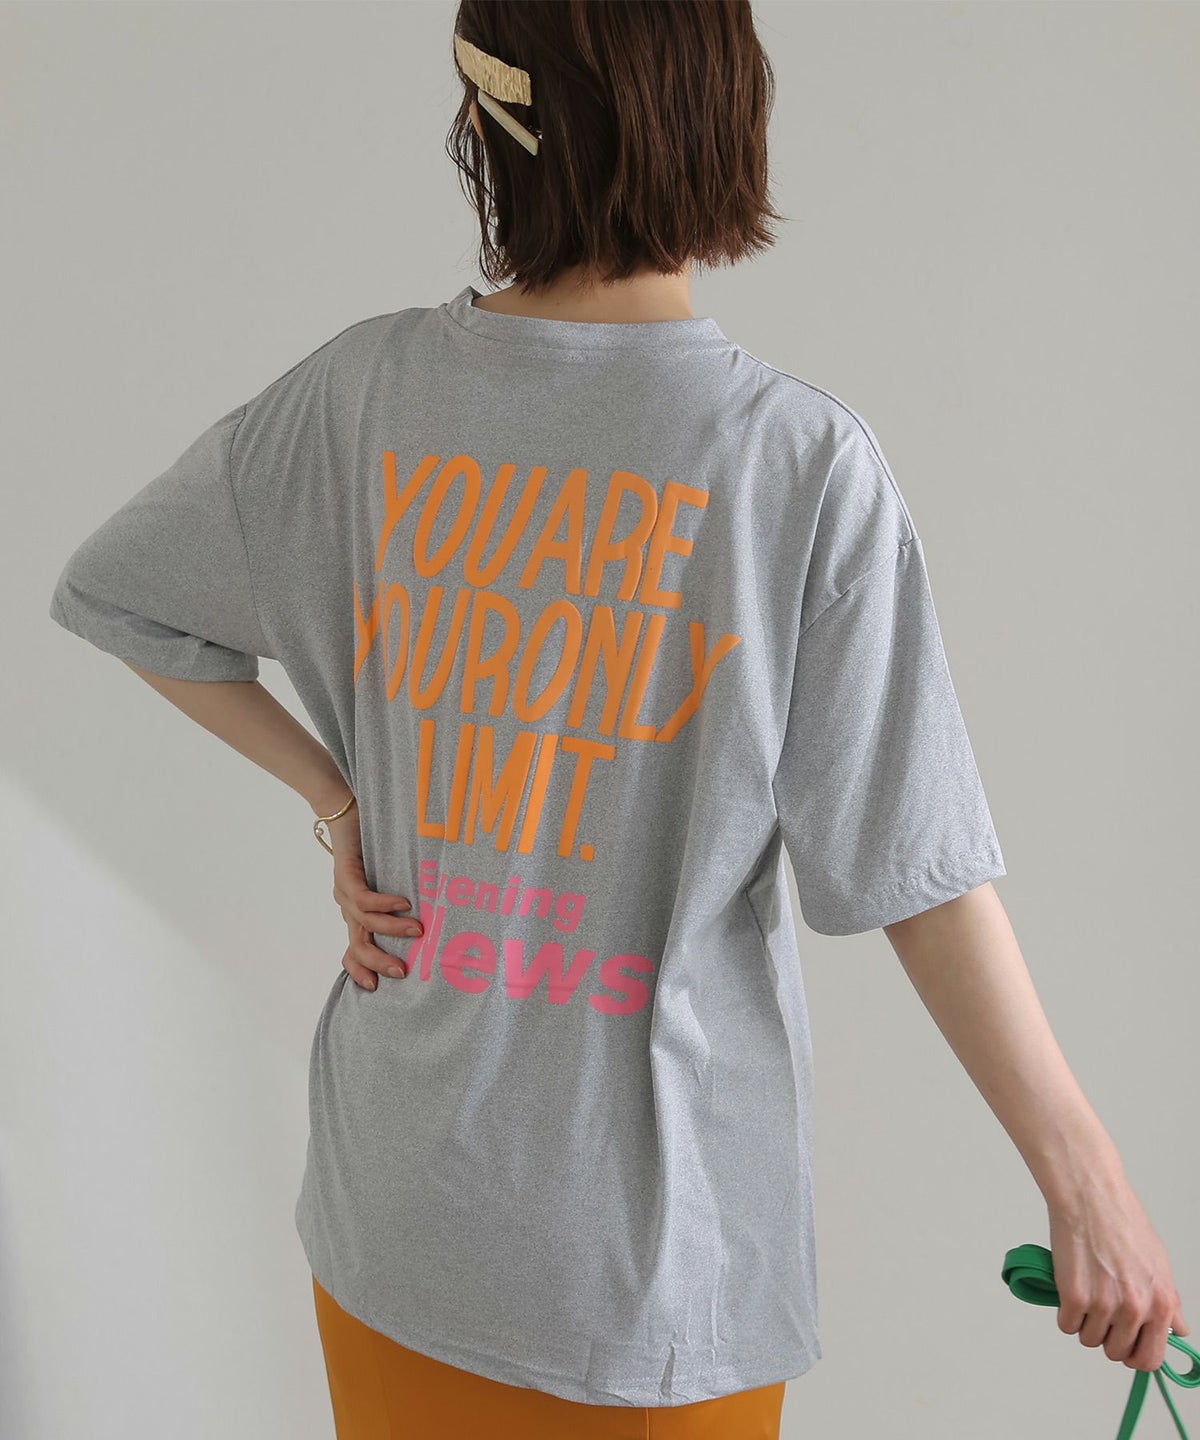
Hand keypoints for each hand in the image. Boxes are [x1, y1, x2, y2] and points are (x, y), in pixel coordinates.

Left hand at [319, 794, 422, 988]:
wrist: (344, 810)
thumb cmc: (373, 844)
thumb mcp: (388, 879)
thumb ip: (401, 901)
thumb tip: (436, 917)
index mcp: (355, 913)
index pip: (352, 949)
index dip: (359, 969)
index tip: (374, 988)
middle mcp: (347, 906)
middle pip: (357, 944)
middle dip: (378, 961)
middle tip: (402, 971)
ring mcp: (344, 892)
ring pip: (365, 922)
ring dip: (393, 929)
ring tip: (418, 930)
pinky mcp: (346, 875)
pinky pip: (364, 897)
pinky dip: (385, 903)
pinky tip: (404, 903)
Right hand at [1048, 1170, 1189, 1371]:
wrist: (1091, 1197)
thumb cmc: (1122, 1222)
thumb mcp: (1159, 1263)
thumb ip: (1169, 1302)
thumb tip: (1178, 1329)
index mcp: (1160, 1304)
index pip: (1150, 1358)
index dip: (1134, 1356)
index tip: (1125, 1346)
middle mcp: (1135, 1309)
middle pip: (1116, 1353)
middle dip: (1107, 1338)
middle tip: (1101, 1314)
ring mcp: (1103, 1304)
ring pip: (1089, 1339)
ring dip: (1084, 1323)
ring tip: (1085, 1295)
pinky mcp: (1073, 1296)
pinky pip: (1066, 1324)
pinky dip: (1065, 1312)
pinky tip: (1069, 1290)